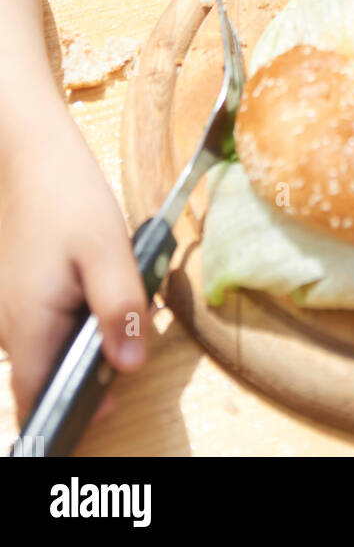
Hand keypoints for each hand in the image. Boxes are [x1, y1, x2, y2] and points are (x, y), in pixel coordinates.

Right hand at [0, 128, 150, 432]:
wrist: (33, 153)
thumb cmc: (68, 196)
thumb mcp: (108, 251)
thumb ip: (120, 309)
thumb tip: (129, 363)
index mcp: (29, 328)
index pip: (40, 401)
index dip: (76, 411)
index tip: (112, 398)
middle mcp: (11, 327)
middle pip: (50, 375)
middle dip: (93, 368)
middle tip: (131, 337)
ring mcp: (13, 308)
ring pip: (53, 346)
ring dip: (89, 338)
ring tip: (125, 305)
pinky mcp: (21, 291)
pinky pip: (49, 321)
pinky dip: (79, 316)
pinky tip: (104, 285)